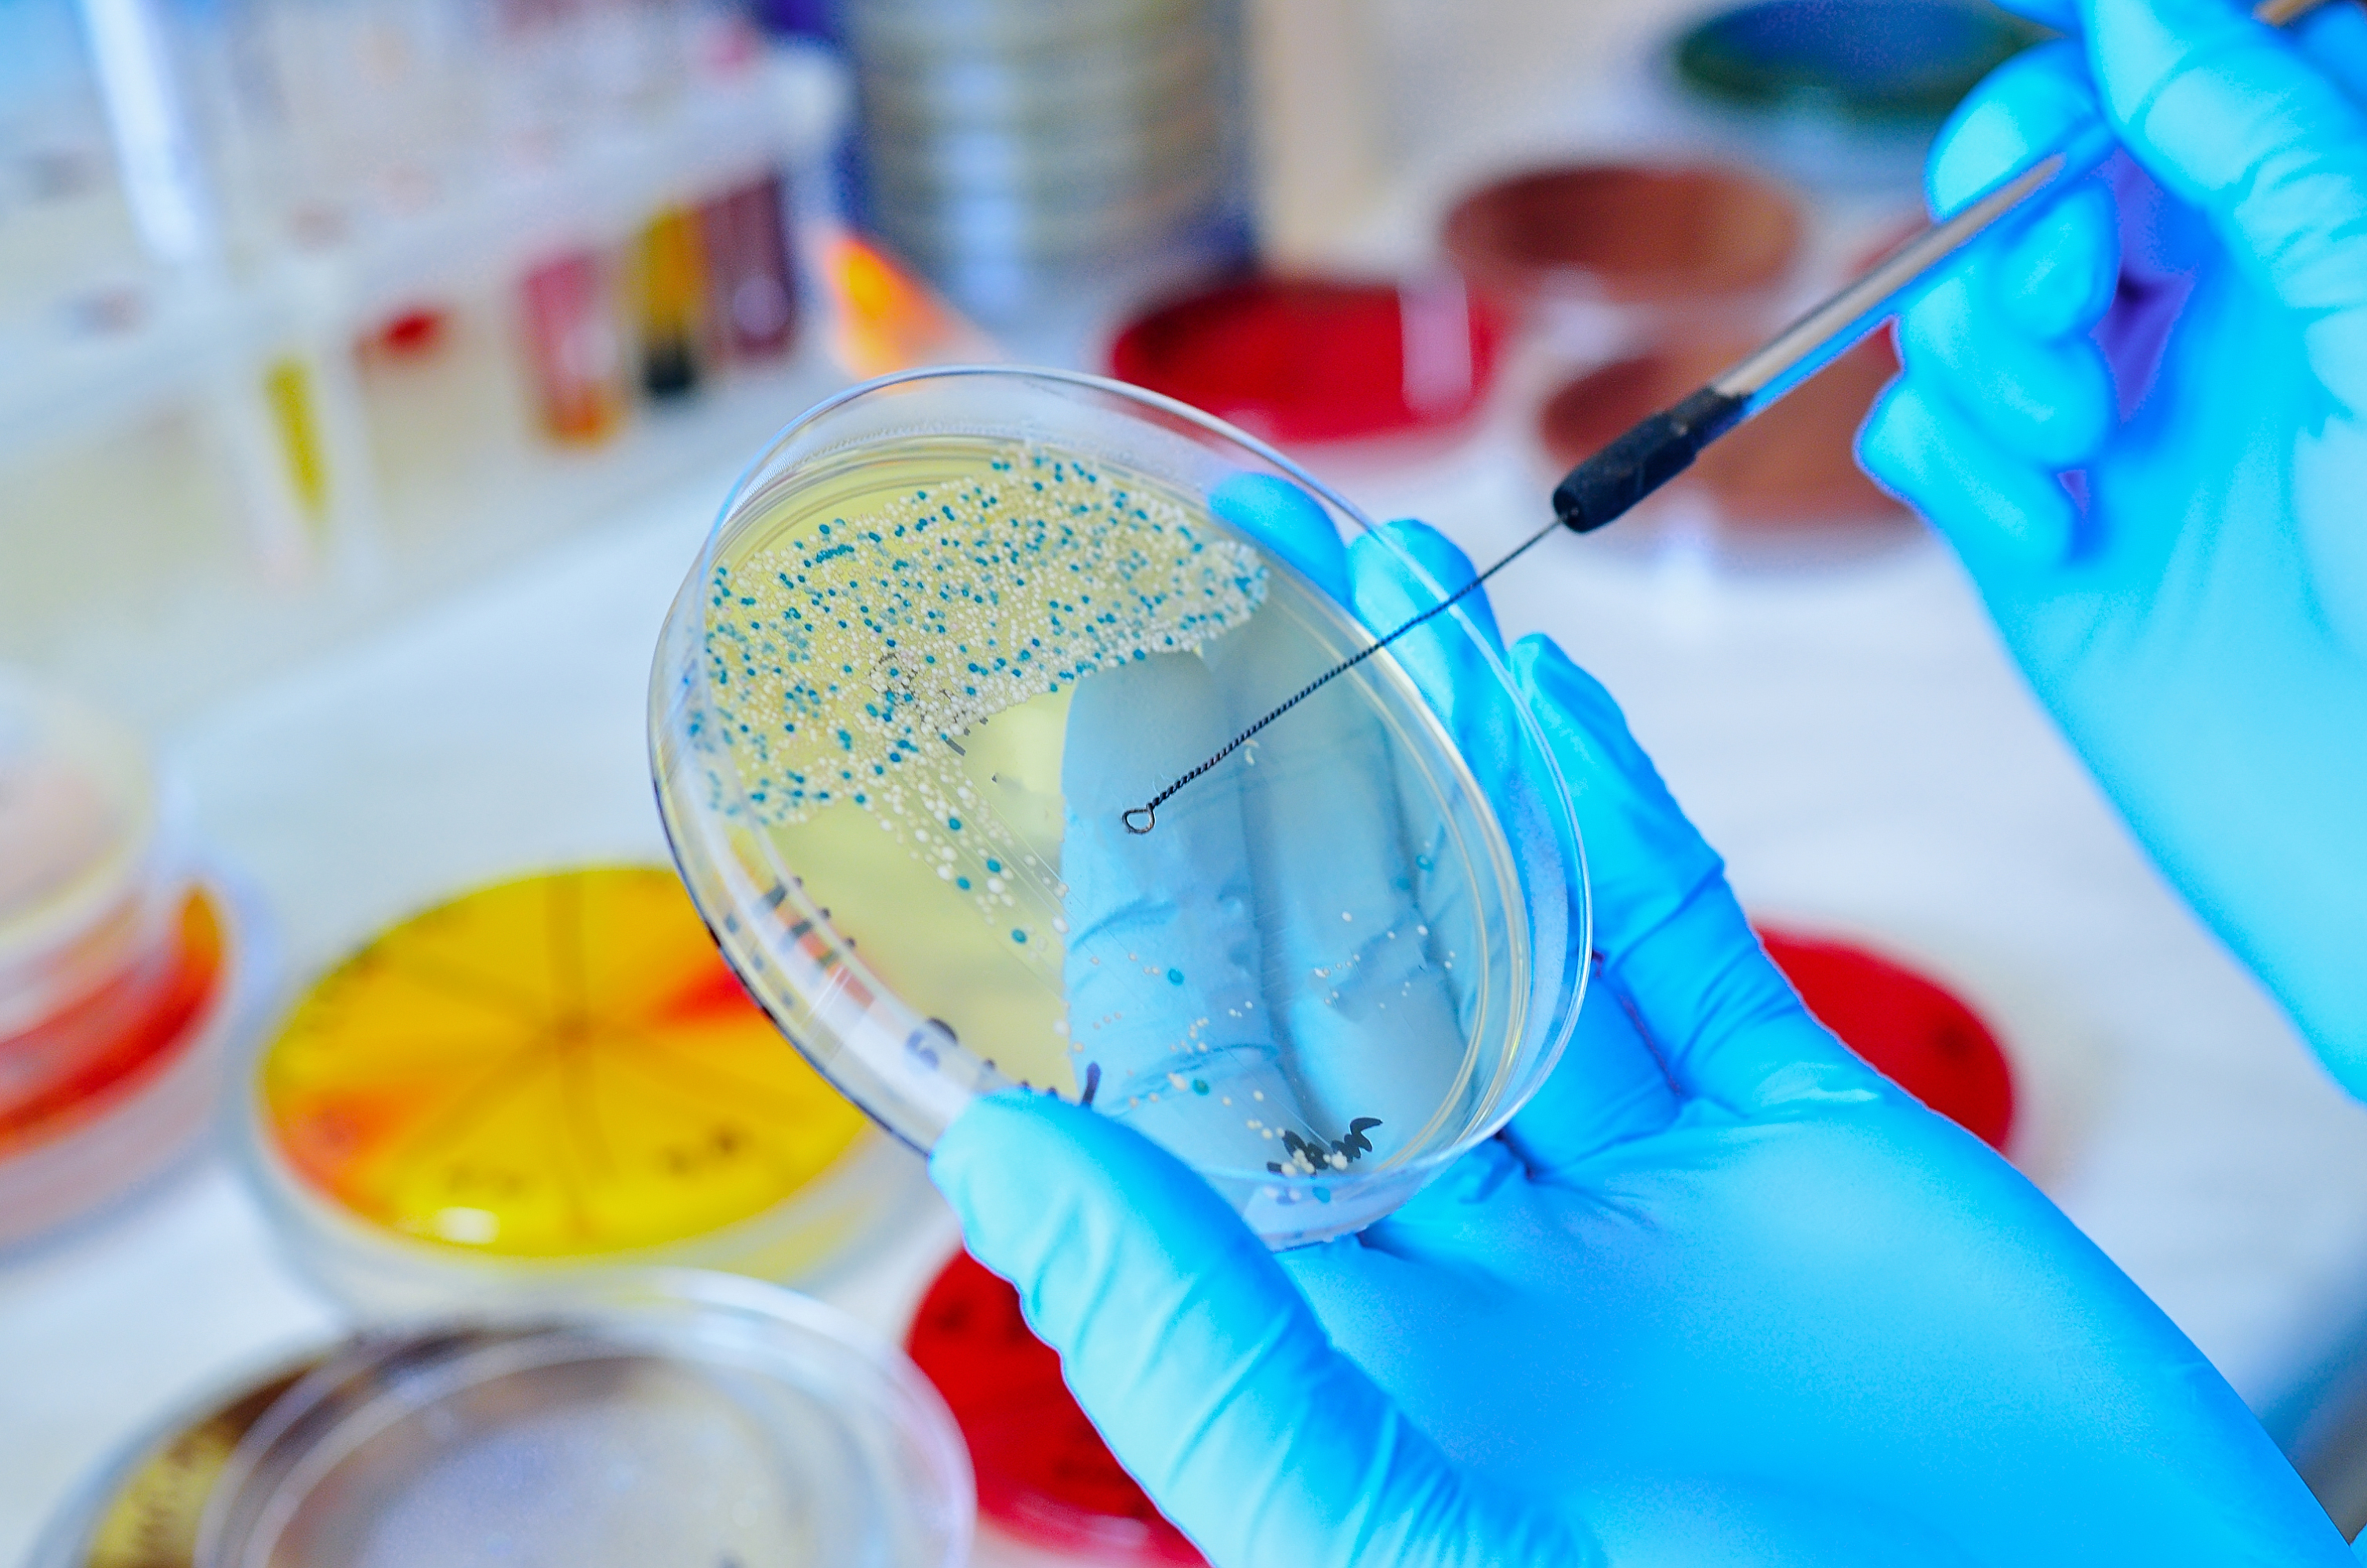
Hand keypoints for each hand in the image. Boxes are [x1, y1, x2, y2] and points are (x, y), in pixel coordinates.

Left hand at [932, 514, 2348, 1564]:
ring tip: (1374, 563)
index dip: (1147, 925)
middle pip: (1353, 977)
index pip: (1208, 1105)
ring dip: (1448, 749)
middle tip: (1227, 580)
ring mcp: (1652, 1186)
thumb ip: (1215, 1368)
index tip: (1093, 749)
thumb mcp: (1424, 1551)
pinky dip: (1621, 811)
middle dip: (1292, 782)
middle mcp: (1487, 1256)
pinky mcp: (1815, 1135)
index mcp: (1363, 1356)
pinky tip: (1536, 684)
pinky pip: (1692, 944)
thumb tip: (1008, 1160)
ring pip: (1516, 926)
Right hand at [1857, 0, 2366, 1092]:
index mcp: (2328, 233)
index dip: (2125, 71)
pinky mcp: (2027, 526)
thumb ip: (2260, 144)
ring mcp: (2115, 418)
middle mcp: (2216, 309)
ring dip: (1981, 348)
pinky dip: (1950, 469)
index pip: (2191, 75)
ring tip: (2067, 446)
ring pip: (1964, 294)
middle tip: (2069, 286)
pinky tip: (2038, 531)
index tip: (2093, 118)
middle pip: (2048, 165)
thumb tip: (2139, 7)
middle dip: (2018, 207)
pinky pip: (1920, 436)